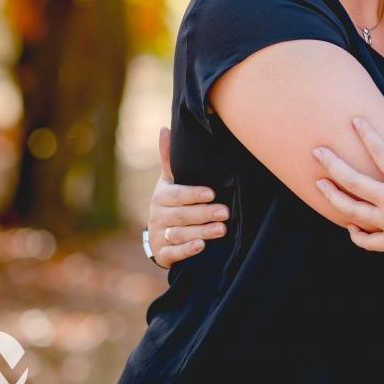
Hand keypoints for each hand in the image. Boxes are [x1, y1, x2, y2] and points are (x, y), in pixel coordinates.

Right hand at [146, 127, 228, 268]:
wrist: (159, 233)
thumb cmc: (172, 200)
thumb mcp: (170, 180)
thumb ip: (169, 159)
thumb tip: (165, 129)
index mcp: (162, 195)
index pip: (177, 195)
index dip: (193, 194)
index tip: (212, 193)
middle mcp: (157, 215)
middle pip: (181, 215)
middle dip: (204, 214)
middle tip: (226, 212)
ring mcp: (159, 235)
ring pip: (180, 234)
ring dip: (201, 231)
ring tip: (222, 229)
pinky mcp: (163, 254)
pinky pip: (173, 253)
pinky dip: (187, 250)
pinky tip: (201, 246)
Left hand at [312, 118, 383, 273]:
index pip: (380, 151)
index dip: (367, 133)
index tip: (355, 120)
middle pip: (352, 180)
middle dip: (332, 163)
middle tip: (316, 151)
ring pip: (351, 210)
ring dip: (332, 196)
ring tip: (320, 185)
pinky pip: (367, 241)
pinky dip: (356, 234)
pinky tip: (350, 226)